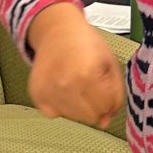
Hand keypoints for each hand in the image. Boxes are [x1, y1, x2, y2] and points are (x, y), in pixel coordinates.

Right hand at [26, 3, 126, 126]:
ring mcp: (49, 91)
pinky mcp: (37, 95)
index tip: (103, 85)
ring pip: (73, 118)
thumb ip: (115, 94)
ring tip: (76, 84)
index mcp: (88, 74)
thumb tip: (106, 121)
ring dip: (78, 106)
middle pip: (90, 117)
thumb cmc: (85, 44)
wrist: (57, 31)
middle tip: (90, 84)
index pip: (106, 107)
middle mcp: (66, 85)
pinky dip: (60, 106)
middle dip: (95, 105)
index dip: (109, 98)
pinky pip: (55, 114)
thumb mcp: (110, 63)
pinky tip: (62, 89)